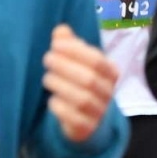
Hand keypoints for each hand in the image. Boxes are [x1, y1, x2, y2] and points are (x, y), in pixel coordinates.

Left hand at [44, 24, 117, 141]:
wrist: (86, 121)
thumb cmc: (79, 84)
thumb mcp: (76, 63)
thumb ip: (69, 46)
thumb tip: (61, 30)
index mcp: (110, 73)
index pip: (97, 60)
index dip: (75, 51)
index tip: (55, 45)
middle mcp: (108, 93)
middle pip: (89, 78)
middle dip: (64, 67)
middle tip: (47, 59)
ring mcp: (98, 112)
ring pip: (82, 99)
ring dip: (60, 85)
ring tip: (47, 78)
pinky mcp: (86, 128)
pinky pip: (74, 118)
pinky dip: (60, 107)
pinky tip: (52, 100)